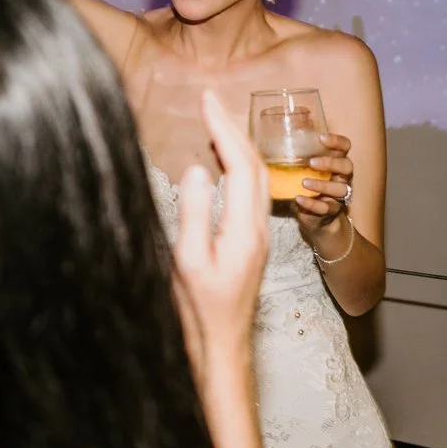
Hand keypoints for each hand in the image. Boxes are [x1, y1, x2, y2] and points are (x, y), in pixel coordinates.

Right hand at [173, 89, 271, 371]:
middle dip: (233, 128)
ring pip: (258, 177)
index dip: (223, 128)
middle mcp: (258, 228)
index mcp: (243, 229)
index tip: (207, 100)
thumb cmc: (200, 311)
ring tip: (216, 121)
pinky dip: (238, 165)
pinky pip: (253, 192)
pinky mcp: (251, 243)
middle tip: (211, 100)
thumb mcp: (188, 263)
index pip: (239, 165)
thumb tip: (196, 170)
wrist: (223, 347)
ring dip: (238, 145)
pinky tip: (222, 163)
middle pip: (255, 165)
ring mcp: (258, 236)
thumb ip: (193, 214)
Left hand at [292, 132, 356, 240]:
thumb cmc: (307, 182)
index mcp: (337, 161)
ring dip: (322, 185)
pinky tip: (299, 199)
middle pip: (347, 166)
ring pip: (340, 189)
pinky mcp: (331, 211)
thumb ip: (297, 153)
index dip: (337, 141)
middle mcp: (343, 177)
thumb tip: (270, 136)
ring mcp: (339, 195)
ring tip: (304, 182)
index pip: (345, 146)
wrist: (315, 215)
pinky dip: (312, 204)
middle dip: (331, 163)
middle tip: (312, 162)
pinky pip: (325, 208)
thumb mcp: (304, 166)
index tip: (321, 138)